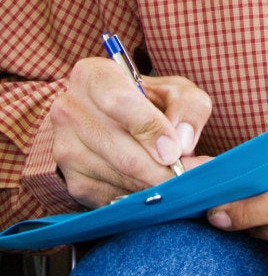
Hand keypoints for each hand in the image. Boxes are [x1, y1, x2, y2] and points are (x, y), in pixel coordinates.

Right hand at [51, 58, 211, 207]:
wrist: (123, 124)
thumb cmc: (153, 104)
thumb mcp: (178, 92)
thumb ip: (189, 107)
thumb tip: (182, 143)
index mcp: (92, 76)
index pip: (117, 101)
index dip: (150, 128)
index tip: (175, 149)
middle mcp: (69, 110)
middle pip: (123, 153)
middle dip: (165, 170)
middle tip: (194, 176)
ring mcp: (65, 149)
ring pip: (121, 178)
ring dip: (158, 185)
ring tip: (182, 181)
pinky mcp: (74, 182)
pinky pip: (114, 198)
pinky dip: (143, 198)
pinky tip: (158, 188)